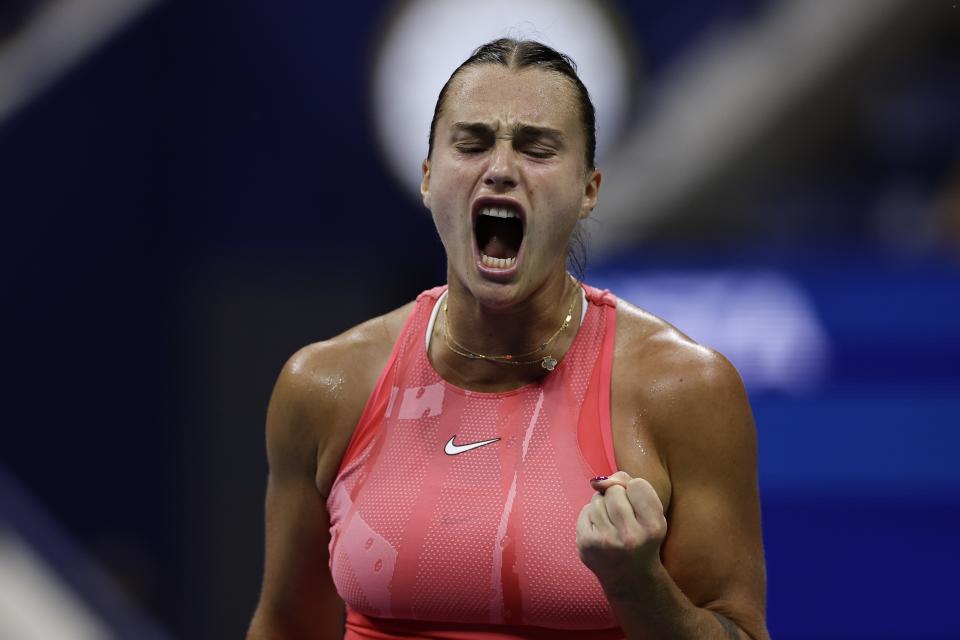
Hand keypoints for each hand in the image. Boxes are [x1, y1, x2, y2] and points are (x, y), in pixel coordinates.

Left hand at [576, 471, 667, 595]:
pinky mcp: (586, 544)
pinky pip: (585, 511)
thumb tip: (598, 481)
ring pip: (597, 499)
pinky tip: (602, 531)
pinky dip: (592, 516)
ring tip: (613, 525)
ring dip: (603, 505)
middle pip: (615, 490)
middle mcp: (630, 536)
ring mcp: (606, 541)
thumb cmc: (642, 537)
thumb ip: (632, 486)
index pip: (638, 484)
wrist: (630, 578)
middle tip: (623, 518)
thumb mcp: (652, 514)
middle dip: (618, 497)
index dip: (635, 492)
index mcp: (653, 527)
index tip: (638, 508)